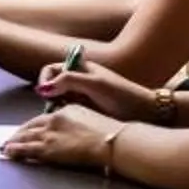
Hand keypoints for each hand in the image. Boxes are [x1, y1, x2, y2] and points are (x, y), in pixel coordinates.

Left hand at [0, 102, 118, 171]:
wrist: (113, 142)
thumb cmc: (110, 134)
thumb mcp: (93, 120)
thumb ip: (79, 123)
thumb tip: (76, 131)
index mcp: (67, 110)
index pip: (44, 118)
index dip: (33, 125)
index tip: (27, 130)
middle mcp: (54, 119)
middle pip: (31, 126)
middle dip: (19, 133)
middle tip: (9, 139)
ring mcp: (50, 134)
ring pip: (26, 137)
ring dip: (13, 142)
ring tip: (5, 147)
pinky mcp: (48, 148)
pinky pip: (27, 149)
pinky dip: (15, 150)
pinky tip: (8, 152)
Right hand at [34, 59, 156, 121]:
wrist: (145, 112)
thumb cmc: (122, 95)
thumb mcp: (95, 84)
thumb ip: (69, 81)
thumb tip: (43, 88)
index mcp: (81, 68)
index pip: (51, 70)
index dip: (44, 79)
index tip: (45, 92)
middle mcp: (79, 80)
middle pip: (52, 84)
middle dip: (48, 95)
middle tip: (53, 106)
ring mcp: (82, 96)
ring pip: (58, 99)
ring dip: (55, 106)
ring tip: (61, 115)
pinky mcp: (86, 111)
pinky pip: (67, 111)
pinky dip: (63, 115)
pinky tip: (70, 120)